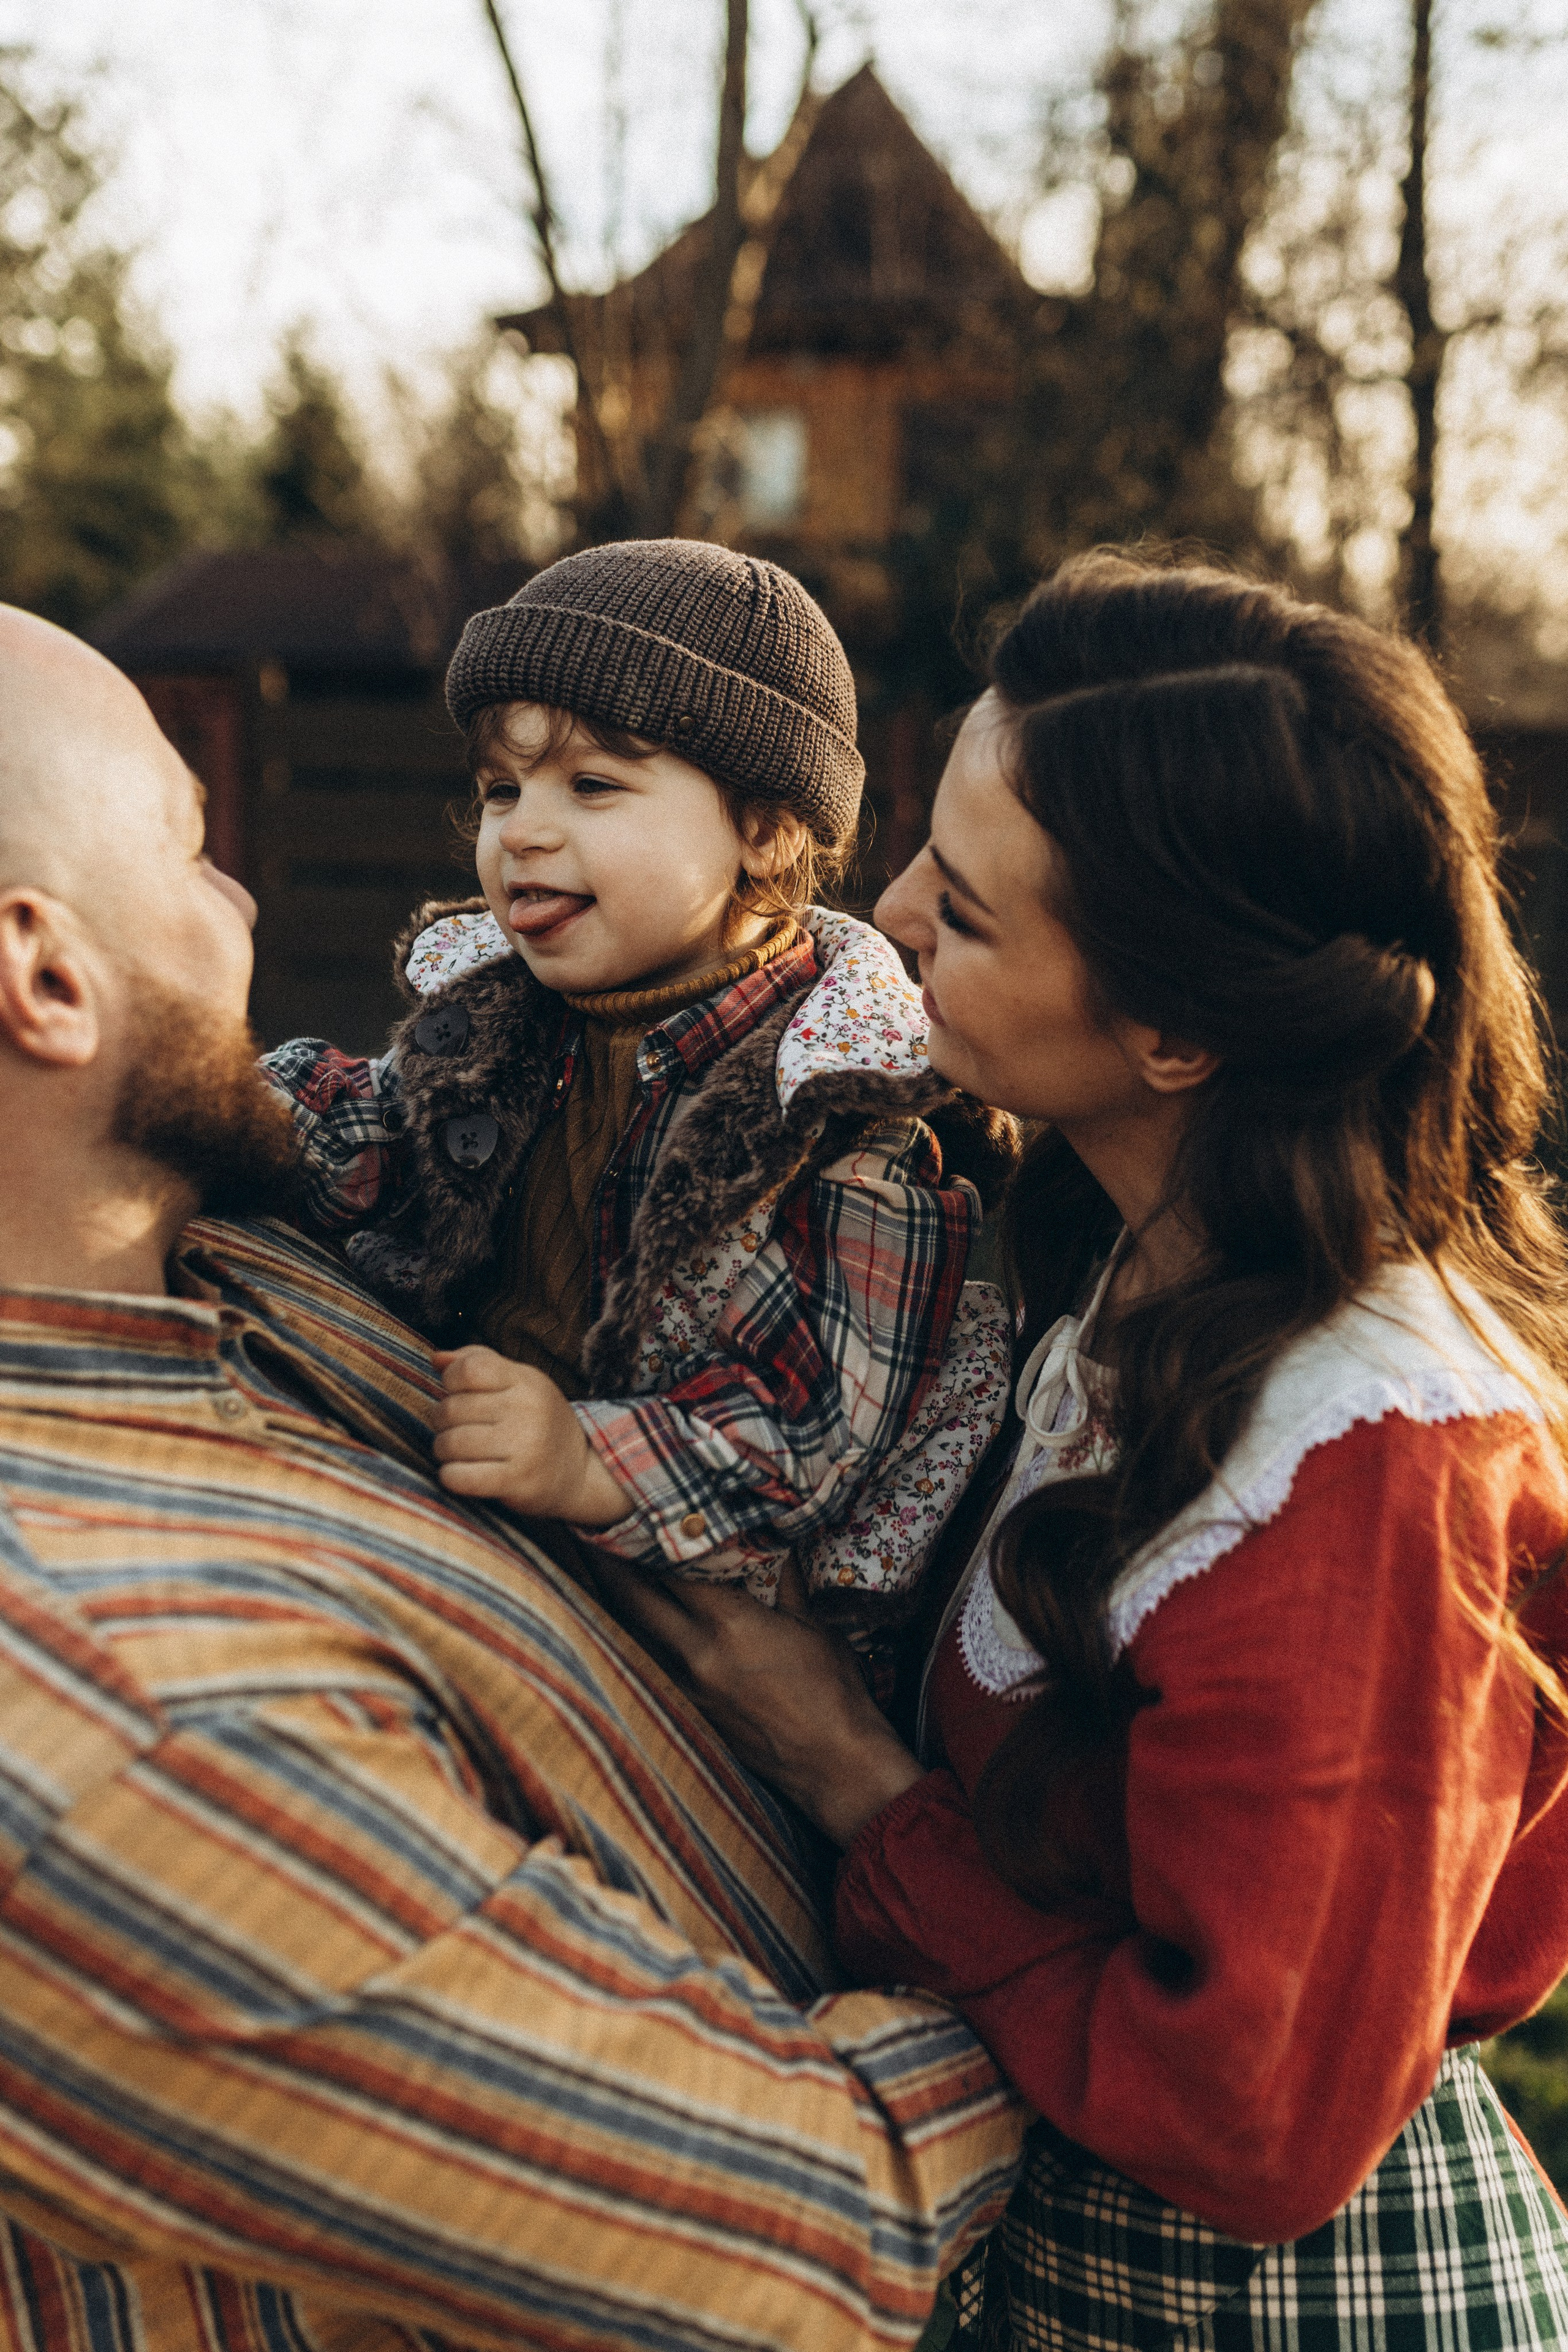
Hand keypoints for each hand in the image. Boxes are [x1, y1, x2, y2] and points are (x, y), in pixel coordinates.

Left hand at [432, 1347, 630, 1525]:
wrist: (578, 1472)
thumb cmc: (537, 1422)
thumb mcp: (519, 1383)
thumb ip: (479, 1362)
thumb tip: (437, 1359)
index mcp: (526, 1381)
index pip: (470, 1369)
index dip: (450, 1381)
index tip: (455, 1393)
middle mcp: (527, 1410)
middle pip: (452, 1408)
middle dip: (442, 1421)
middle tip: (453, 1428)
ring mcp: (525, 1446)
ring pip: (451, 1443)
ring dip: (443, 1450)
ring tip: (456, 1451)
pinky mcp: (517, 1481)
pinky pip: (460, 1477)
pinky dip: (450, 1476)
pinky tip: (460, 1472)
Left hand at [593, 1556, 924, 1847]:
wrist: (835, 1763)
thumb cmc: (833, 1691)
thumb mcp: (814, 1626)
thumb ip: (786, 1582)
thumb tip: (776, 1545)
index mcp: (730, 1624)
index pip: (673, 1571)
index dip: (650, 1541)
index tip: (634, 1517)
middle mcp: (698, 1654)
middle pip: (635, 1601)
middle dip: (611, 1566)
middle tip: (592, 1535)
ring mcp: (688, 1689)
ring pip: (634, 1637)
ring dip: (617, 1605)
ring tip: (601, 1575)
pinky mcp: (691, 1715)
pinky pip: (652, 1668)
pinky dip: (639, 1641)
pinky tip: (635, 1627)